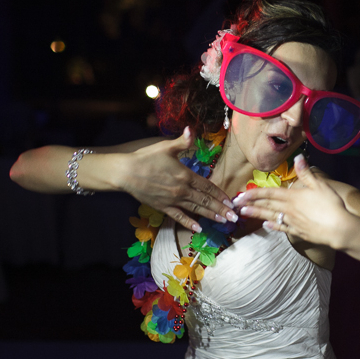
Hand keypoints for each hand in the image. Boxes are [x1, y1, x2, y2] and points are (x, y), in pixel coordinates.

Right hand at [120, 127, 236, 231]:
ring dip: (210, 216)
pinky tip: (198, 229)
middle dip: (221, 209)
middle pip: (205, 200)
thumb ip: (182, 141)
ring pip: (196, 209)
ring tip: (222, 221)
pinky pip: (178, 216)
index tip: (231, 201)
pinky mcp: (163, 207)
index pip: (208, 186)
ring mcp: (173, 200)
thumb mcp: (166, 147)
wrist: (125, 172)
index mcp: (185, 175)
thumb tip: (191, 129)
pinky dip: (189, 223)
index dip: (220, 194)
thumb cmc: (146, 158)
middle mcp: (182, 190)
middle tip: (234, 217)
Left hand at [233, 155, 352, 249]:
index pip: (269, 193)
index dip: (254, 193)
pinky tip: (266, 225)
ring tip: (244, 214)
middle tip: (236, 205)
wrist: (338, 229)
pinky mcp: (298, 232)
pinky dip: (273, 225)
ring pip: (270, 216)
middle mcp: (288, 209)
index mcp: (292, 197)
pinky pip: (282, 228)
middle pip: (266, 205)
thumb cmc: (331, 205)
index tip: (241, 195)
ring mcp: (292, 222)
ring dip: (256, 214)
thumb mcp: (320, 185)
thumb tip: (298, 157)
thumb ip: (306, 173)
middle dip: (250, 203)